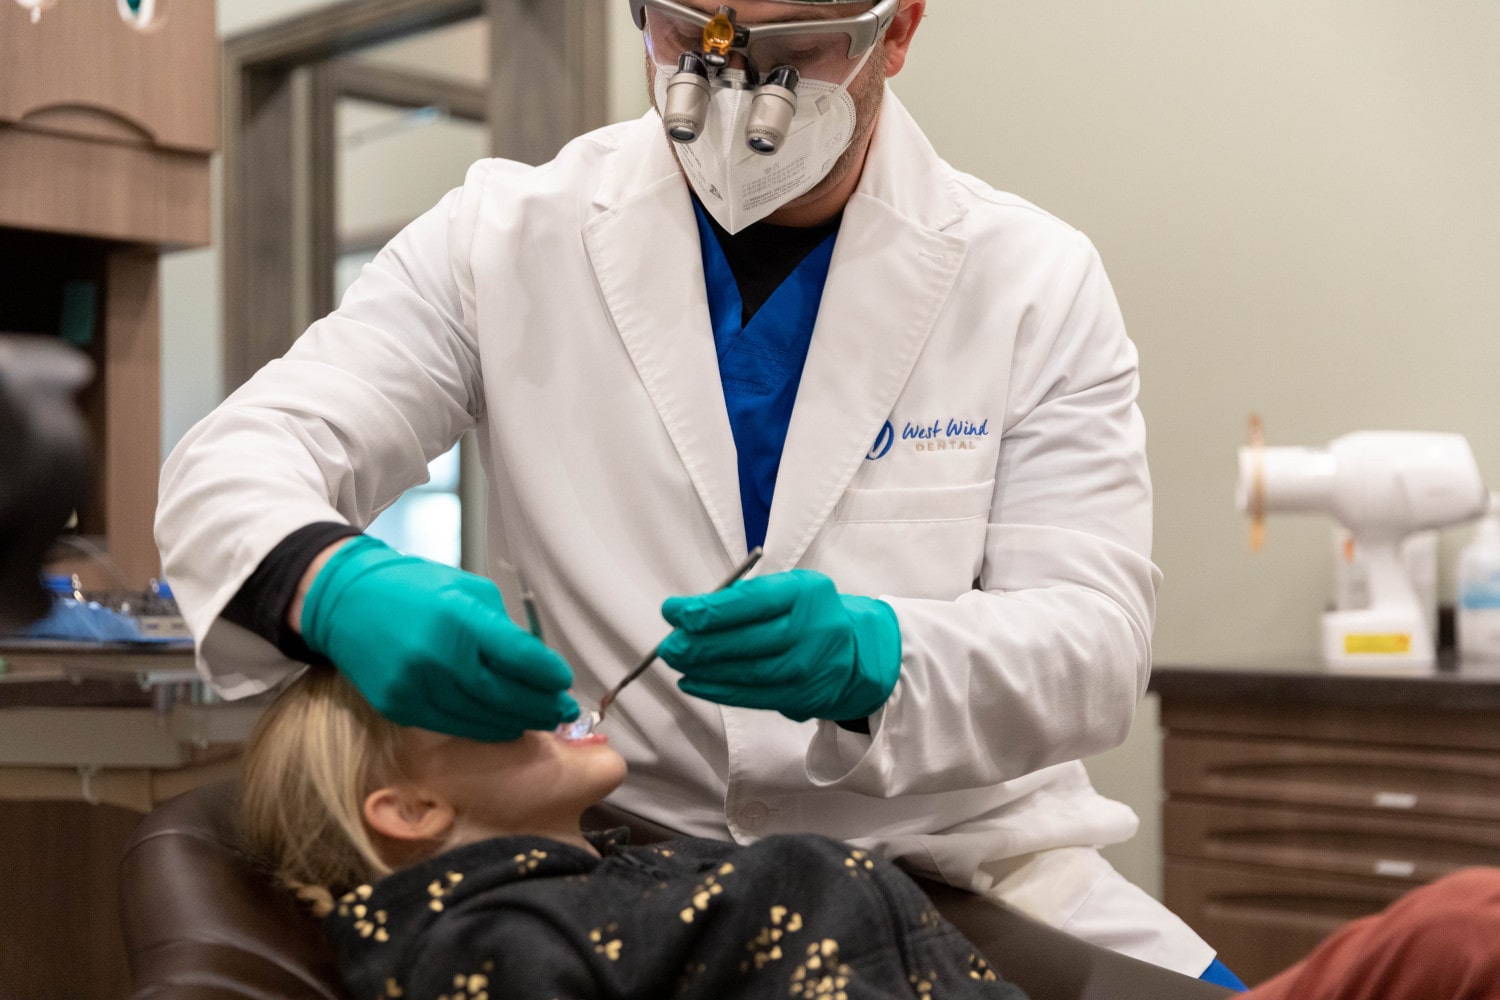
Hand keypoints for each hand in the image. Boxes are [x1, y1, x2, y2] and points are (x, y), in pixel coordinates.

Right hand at [299, 535, 577, 739]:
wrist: (345, 600)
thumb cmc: (413, 588)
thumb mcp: (466, 589)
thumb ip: (501, 628)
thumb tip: (535, 663)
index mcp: (458, 618)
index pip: (518, 656)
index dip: (547, 674)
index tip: (564, 680)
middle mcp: (436, 657)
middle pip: (503, 695)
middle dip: (540, 706)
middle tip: (563, 709)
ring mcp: (414, 687)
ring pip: (479, 718)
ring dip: (516, 722)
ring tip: (541, 720)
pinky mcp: (398, 707)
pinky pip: (451, 725)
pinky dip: (483, 728)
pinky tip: (504, 725)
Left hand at [658, 569, 900, 722]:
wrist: (855, 651)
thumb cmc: (808, 614)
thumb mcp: (787, 590)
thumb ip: (744, 598)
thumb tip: (689, 614)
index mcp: (804, 592)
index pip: (748, 602)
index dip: (706, 610)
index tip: (673, 612)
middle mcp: (810, 630)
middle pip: (745, 641)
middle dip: (698, 643)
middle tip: (669, 643)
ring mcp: (808, 667)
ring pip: (745, 672)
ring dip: (703, 669)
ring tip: (676, 661)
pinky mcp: (802, 697)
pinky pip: (752, 696)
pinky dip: (717, 690)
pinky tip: (693, 682)